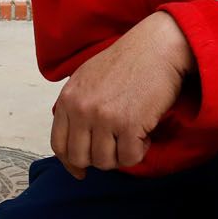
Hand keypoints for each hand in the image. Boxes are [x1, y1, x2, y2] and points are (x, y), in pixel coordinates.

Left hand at [50, 11, 193, 177]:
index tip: (80, 171)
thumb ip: (76, 106)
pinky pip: (129, 158)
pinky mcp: (129, 125)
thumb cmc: (129, 61)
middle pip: (80, 158)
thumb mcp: (88, 78)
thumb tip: (75, 139)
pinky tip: (145, 133)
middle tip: (116, 148)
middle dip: (99, 159)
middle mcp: (82, 109)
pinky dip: (140, 151)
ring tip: (133, 135)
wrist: (158, 47)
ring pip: (105, 162)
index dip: (70, 162)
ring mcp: (104, 118)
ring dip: (121, 155)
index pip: (59, 144)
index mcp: (68, 98)